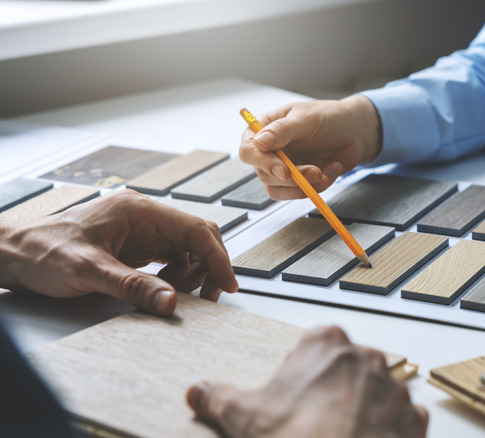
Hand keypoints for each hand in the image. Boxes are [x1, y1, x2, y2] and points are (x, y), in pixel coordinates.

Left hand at [0, 189, 237, 314]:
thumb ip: (133, 286)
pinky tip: (163, 289)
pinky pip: (170, 258)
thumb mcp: (88, 272)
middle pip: (197, 237)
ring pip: (187, 249)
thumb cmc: (42, 252)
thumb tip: (171, 302)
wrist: (12, 254)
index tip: (227, 284)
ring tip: (177, 295)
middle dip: (208, 266)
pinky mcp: (135, 245)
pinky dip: (176, 276)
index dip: (217, 258)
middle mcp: (144, 216)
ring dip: (191, 274)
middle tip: (208, 297)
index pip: (195, 230)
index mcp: (139, 210)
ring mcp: (141, 230)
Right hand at [186, 326, 427, 437]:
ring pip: (377, 393)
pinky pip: (402, 420)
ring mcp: (393, 387)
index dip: (302, 372)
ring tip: (341, 436)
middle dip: (334, 390)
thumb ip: (217, 397)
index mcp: (326, 343)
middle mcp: (366, 357)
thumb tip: (198, 391)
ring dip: (364, 410)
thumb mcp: (243, 415)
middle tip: (314, 420)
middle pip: (348, 368)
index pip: (315, 345)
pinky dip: (389, 431)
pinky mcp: (413, 419)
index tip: (294, 394)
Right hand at [239, 96, 380, 199]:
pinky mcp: (299, 180)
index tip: (283, 170)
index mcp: (264, 129)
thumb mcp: (306, 118)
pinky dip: (319, 185)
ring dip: (304, 187)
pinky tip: (333, 168)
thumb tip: (259, 142)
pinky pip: (302, 192)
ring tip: (324, 173)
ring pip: (280, 190)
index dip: (263, 163)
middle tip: (315, 171)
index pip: (249, 151)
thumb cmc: (329, 117)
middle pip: (265, 175)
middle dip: (292, 178)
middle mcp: (270, 151)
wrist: (356, 131)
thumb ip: (283, 130)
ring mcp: (283, 167)